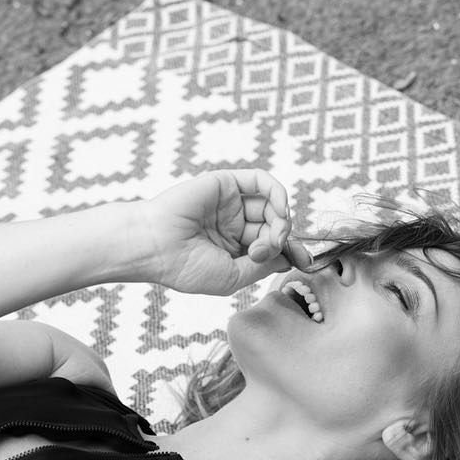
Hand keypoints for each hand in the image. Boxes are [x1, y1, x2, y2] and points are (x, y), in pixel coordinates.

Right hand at [135, 169, 311, 294]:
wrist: (155, 246)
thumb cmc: (185, 267)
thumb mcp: (233, 277)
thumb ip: (263, 266)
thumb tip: (291, 258)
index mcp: (233, 249)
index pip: (271, 245)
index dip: (290, 250)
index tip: (304, 260)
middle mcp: (233, 225)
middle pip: (274, 225)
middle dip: (281, 239)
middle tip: (268, 250)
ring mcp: (230, 204)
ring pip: (271, 205)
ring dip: (281, 220)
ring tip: (270, 236)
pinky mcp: (226, 184)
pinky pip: (261, 181)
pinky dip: (277, 192)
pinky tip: (278, 208)